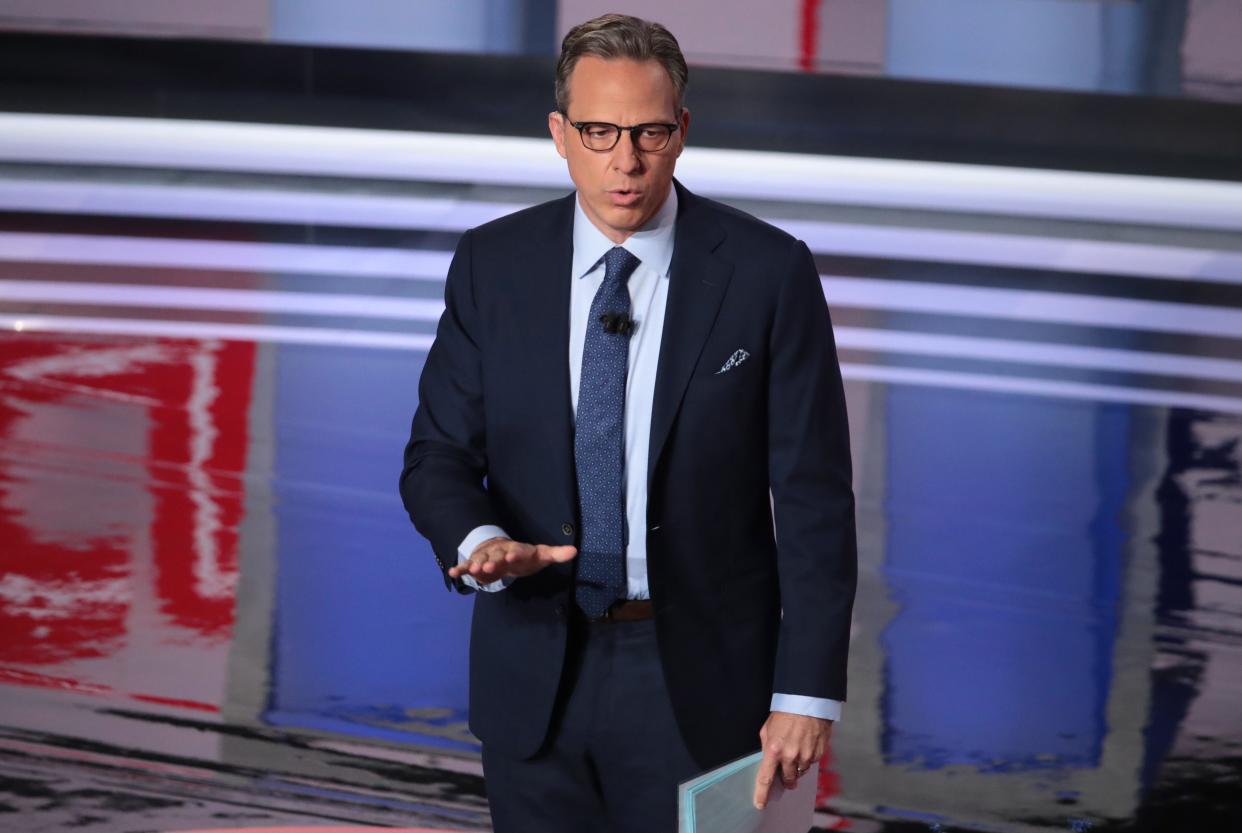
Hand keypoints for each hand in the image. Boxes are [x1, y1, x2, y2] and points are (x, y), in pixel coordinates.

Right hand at [447, 537, 576, 581]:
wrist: (505, 551)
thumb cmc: (526, 556)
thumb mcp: (542, 555)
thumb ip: (556, 554)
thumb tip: (575, 551)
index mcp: (517, 549)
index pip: (518, 551)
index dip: (515, 553)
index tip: (512, 556)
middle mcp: (501, 552)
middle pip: (496, 556)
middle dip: (492, 561)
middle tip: (487, 567)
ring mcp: (487, 557)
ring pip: (481, 560)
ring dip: (476, 565)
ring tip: (472, 571)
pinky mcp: (477, 564)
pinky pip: (468, 566)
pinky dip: (461, 569)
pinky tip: (453, 573)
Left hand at [753, 711, 831, 808]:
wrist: (809, 702)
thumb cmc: (786, 713)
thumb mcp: (768, 728)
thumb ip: (766, 746)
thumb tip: (766, 760)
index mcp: (773, 749)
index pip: (765, 778)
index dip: (762, 793)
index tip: (760, 804)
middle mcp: (790, 756)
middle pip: (787, 779)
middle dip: (785, 778)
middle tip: (785, 771)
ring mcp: (805, 756)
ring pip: (800, 772)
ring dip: (797, 767)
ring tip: (796, 749)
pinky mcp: (817, 754)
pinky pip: (810, 764)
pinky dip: (807, 759)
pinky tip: (805, 745)